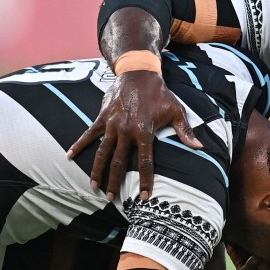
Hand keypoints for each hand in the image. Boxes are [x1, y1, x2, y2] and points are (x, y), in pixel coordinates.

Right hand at [67, 70, 200, 200]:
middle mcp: (126, 130)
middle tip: (111, 198)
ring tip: (94, 186)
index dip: (145, 181)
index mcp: (145, 132)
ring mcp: (112, 124)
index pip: (145, 162)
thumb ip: (185, 131)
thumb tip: (199, 147)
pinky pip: (89, 134)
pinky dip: (79, 144)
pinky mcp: (102, 117)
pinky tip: (70, 156)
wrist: (138, 72)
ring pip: (103, 152)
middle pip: (119, 162)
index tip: (144, 197)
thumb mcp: (176, 110)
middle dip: (115, 182)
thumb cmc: (159, 93)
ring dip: (97, 170)